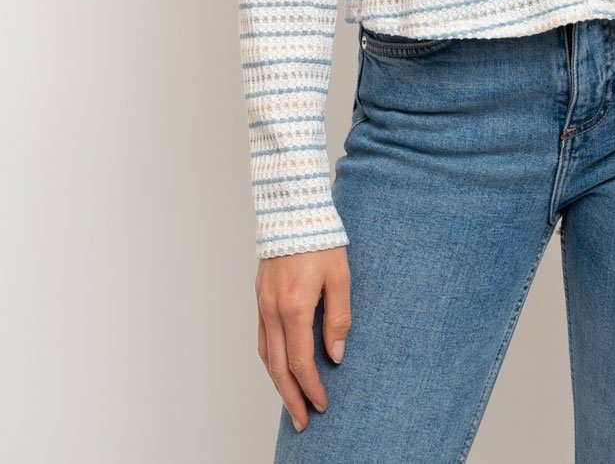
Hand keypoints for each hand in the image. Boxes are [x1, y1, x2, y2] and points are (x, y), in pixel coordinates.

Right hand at [255, 246, 351, 431]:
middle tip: (303, 421)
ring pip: (265, 355)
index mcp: (294, 306)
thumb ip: (339, 317)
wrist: (293, 209)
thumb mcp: (341, 277)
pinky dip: (269, 359)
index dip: (311, 387)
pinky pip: (261, 337)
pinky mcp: (259, 296)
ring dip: (277, 383)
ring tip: (291, 401)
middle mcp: (272, 309)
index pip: (300, 361)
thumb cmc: (321, 239)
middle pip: (277, 367)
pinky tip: (280, 366)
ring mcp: (262, 303)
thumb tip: (336, 354)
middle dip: (291, 397)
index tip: (323, 404)